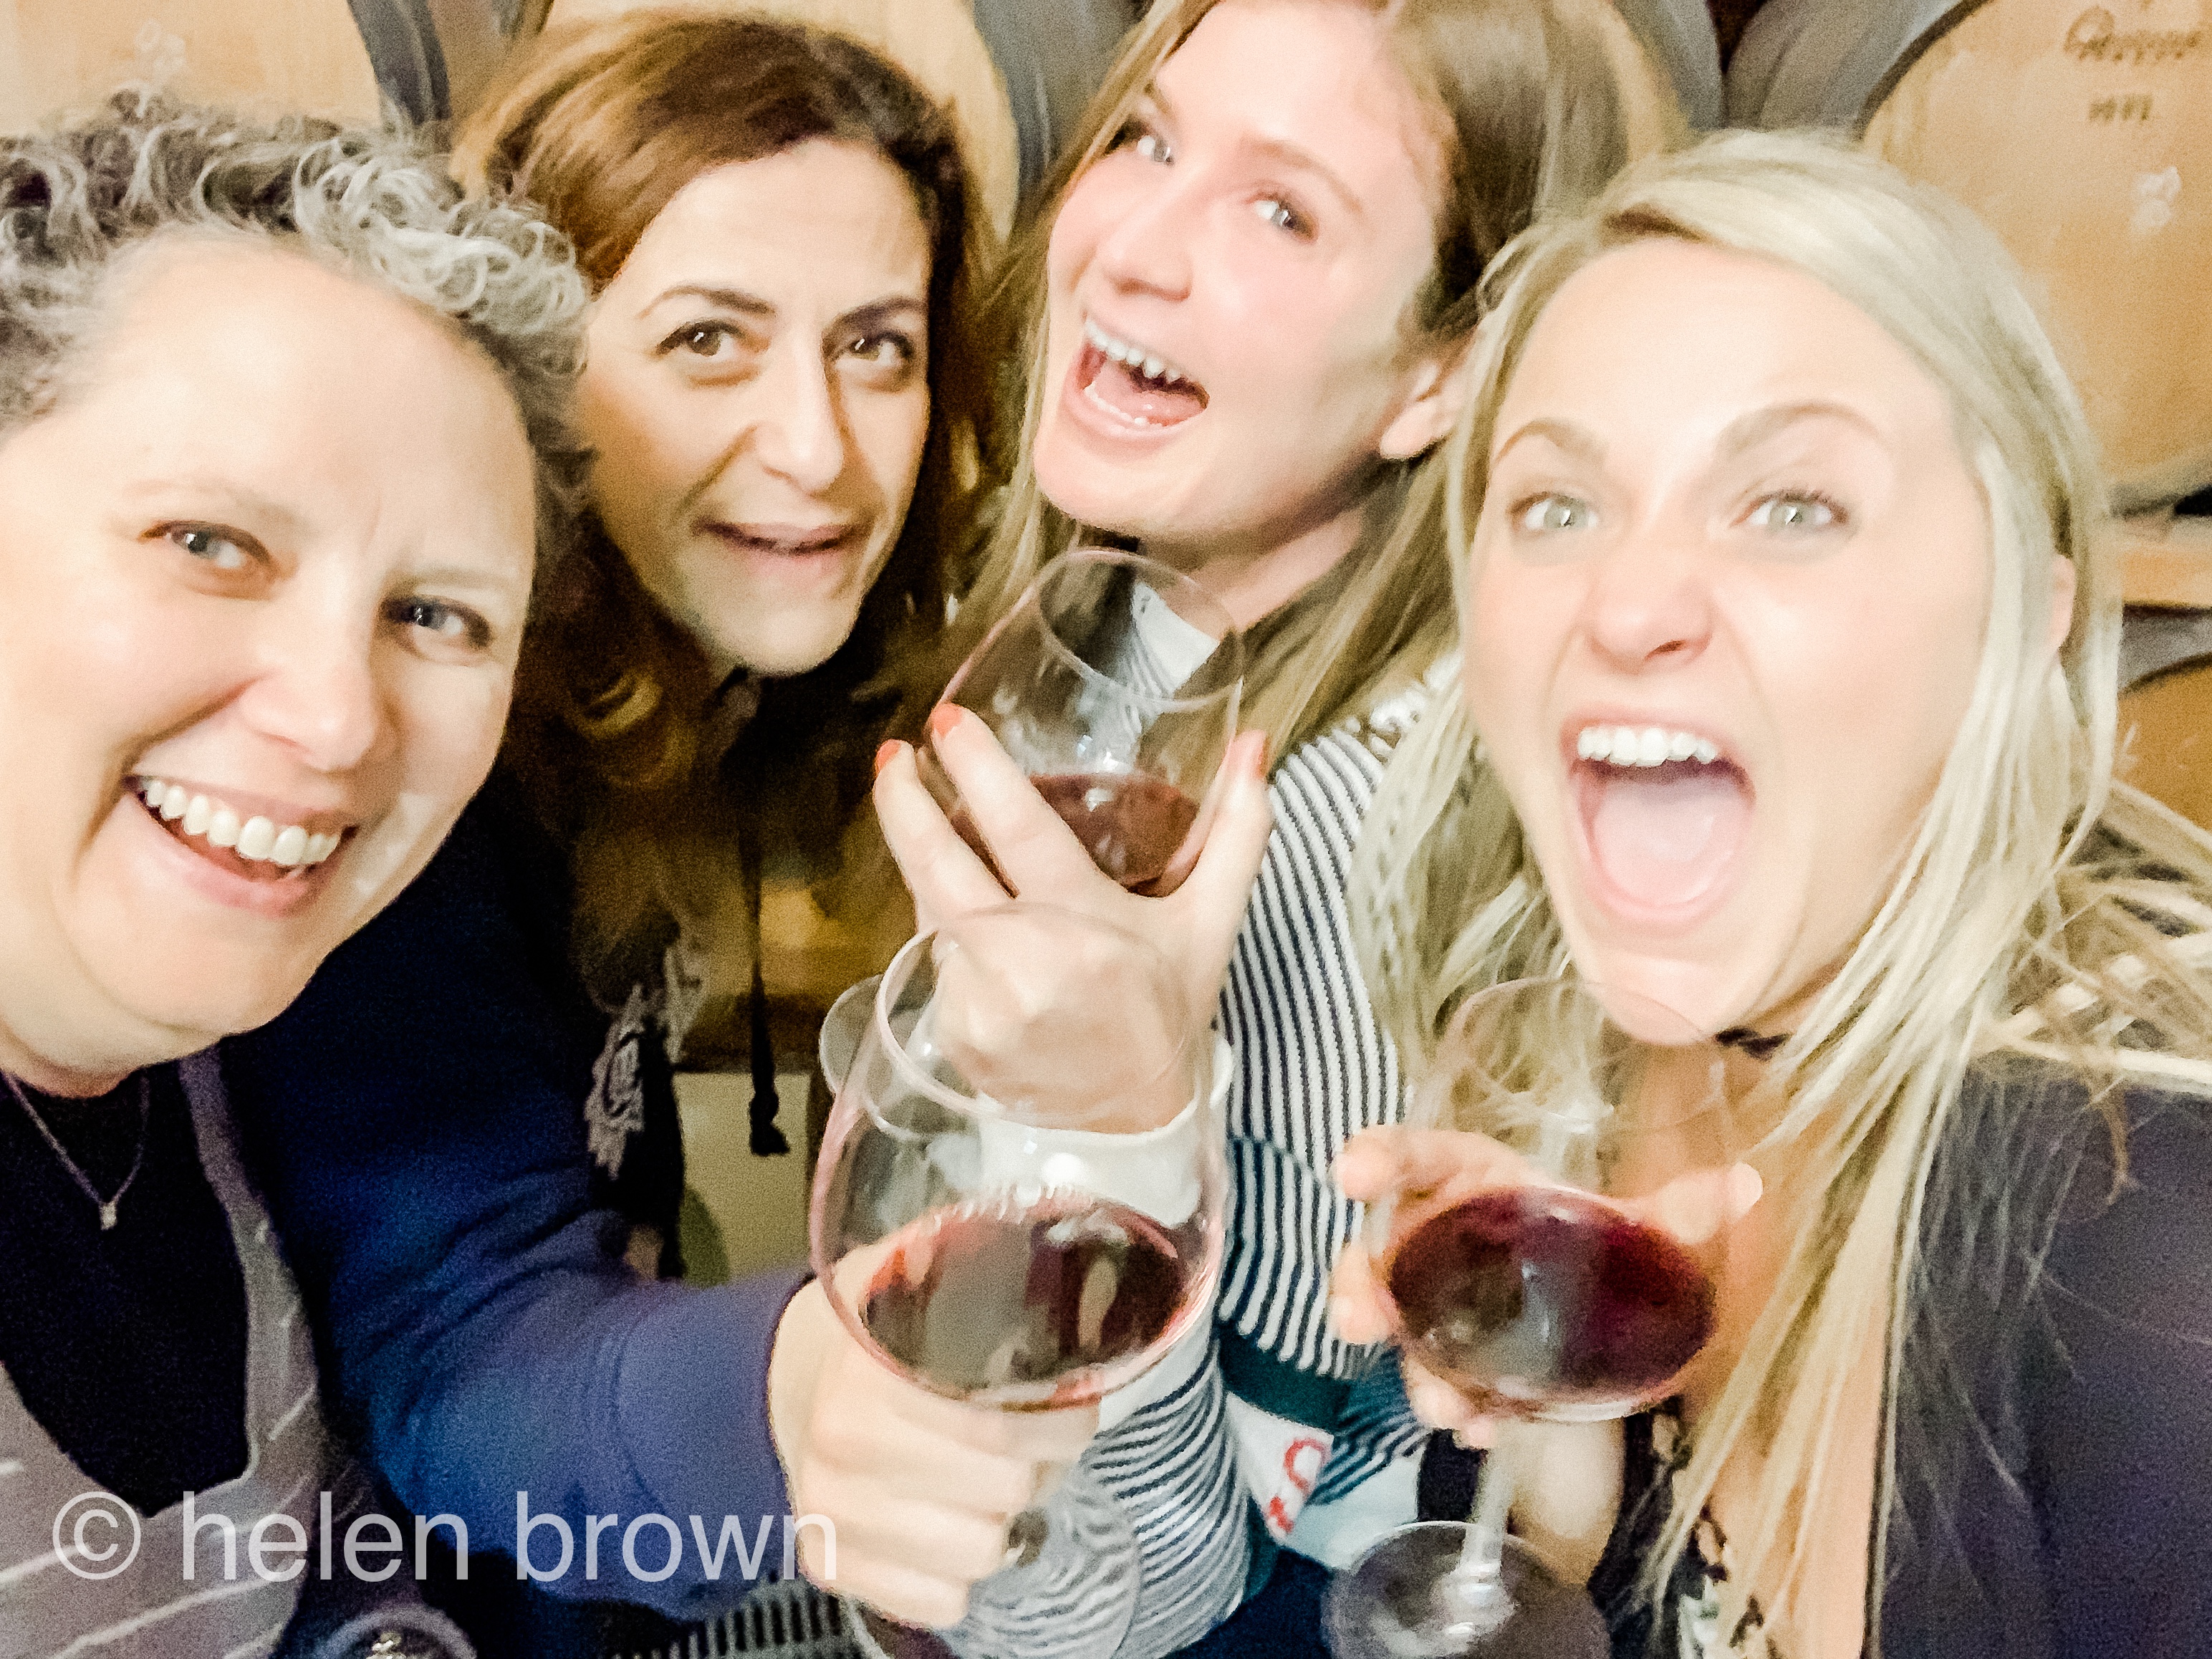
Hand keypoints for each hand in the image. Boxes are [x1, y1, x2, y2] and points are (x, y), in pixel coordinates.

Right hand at [767, 1279, 1097, 1627]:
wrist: (784, 1377)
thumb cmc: (870, 1324)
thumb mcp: (918, 1270)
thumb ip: (985, 1261)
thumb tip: (1076, 1251)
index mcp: (867, 1369)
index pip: (999, 1424)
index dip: (1060, 1420)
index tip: (1075, 1407)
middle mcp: (842, 1445)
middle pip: (1004, 1490)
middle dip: (1041, 1466)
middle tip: (1038, 1443)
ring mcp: (832, 1513)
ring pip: (980, 1553)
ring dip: (1005, 1521)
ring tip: (994, 1480)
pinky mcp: (831, 1564)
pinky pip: (938, 1601)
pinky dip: (959, 1572)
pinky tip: (952, 1520)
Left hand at [872, 706, 1271, 1035]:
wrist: (1133, 1123)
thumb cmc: (1168, 1012)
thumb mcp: (1210, 922)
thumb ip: (1237, 830)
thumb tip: (1255, 744)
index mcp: (1082, 921)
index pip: (1013, 824)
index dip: (975, 767)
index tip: (945, 723)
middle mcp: (1021, 960)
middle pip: (936, 861)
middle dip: (904, 799)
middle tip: (895, 754)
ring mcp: (978, 1001)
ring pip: (930, 908)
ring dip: (927, 865)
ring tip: (937, 831)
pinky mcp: (953, 1034)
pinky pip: (934, 958)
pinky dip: (945, 929)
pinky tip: (967, 919)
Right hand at [1328, 1126, 1760, 1436]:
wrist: (1581, 1289)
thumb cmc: (1581, 1231)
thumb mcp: (1629, 1220)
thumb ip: (1674, 1208)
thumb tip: (1745, 1184)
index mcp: (1469, 1178)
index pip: (1412, 1154)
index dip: (1375, 1156)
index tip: (1350, 1172)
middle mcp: (1434, 1233)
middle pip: (1377, 1248)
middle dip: (1358, 1285)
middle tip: (1360, 1319)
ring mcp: (1431, 1296)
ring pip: (1395, 1324)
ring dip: (1408, 1365)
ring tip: (1442, 1406)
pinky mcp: (1448, 1351)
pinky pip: (1435, 1375)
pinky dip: (1458, 1405)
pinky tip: (1484, 1431)